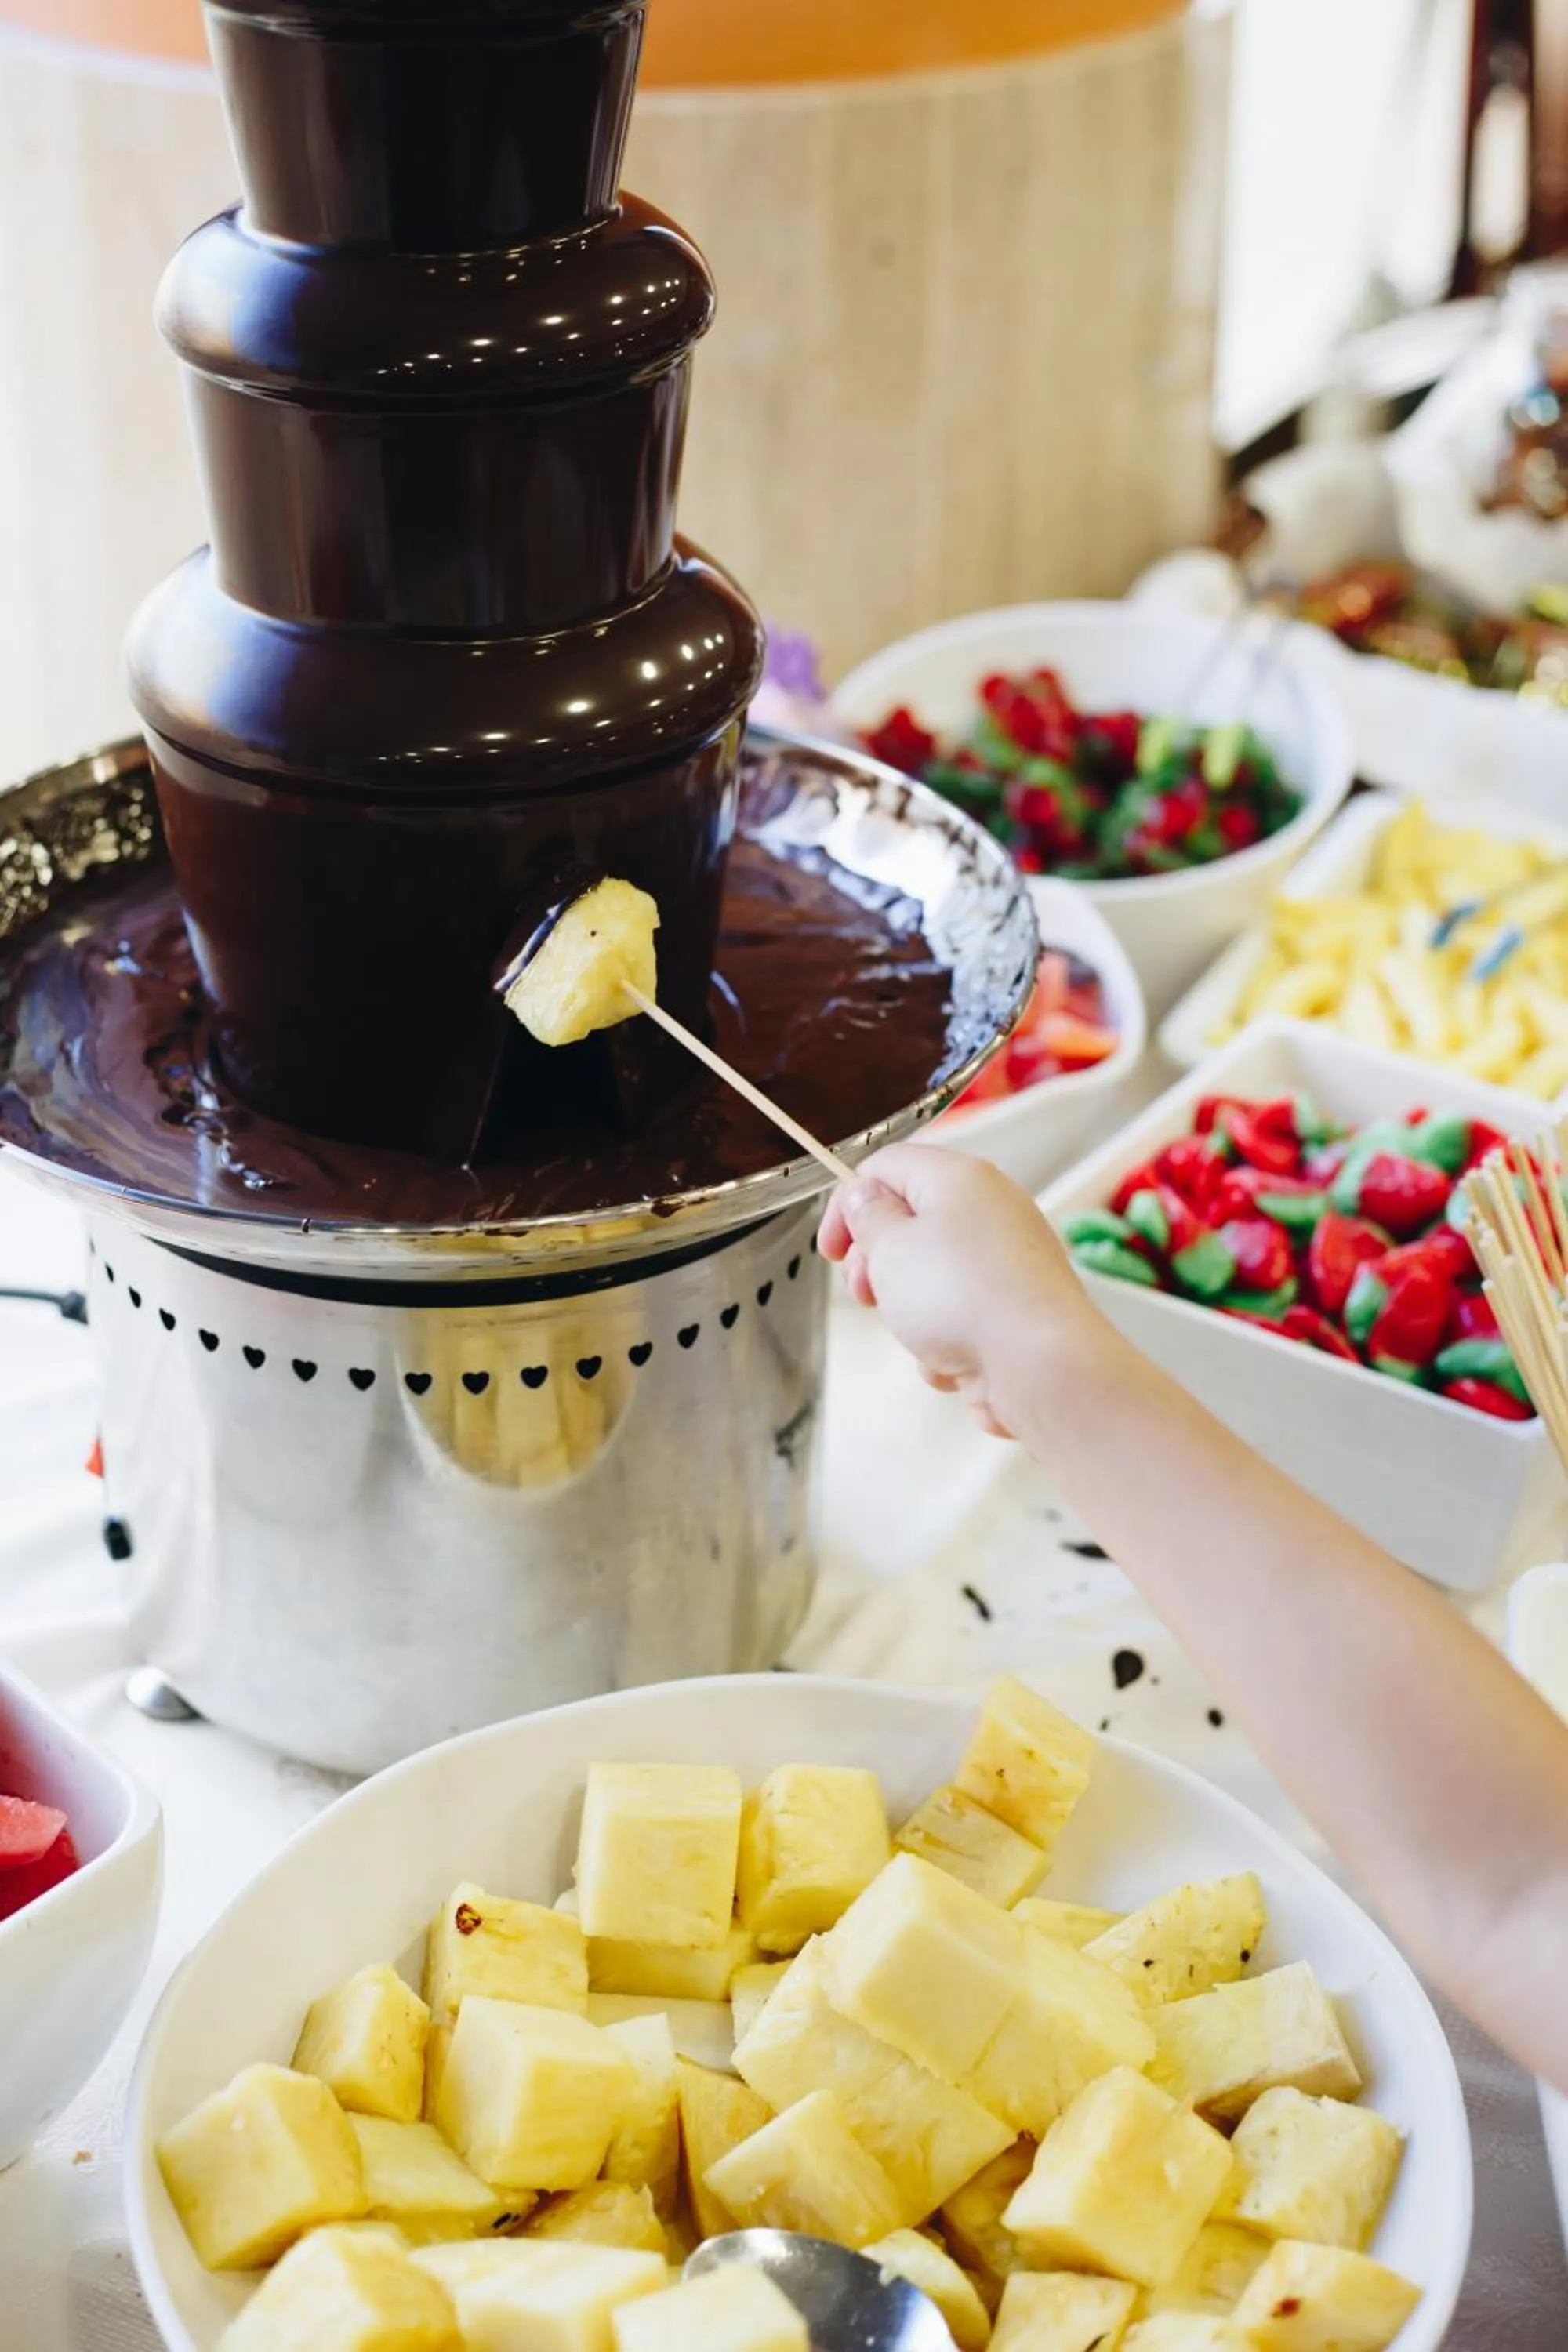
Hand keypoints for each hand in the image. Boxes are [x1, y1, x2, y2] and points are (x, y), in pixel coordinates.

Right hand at [818, 1143, 1095, 1437]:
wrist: (1039, 1365)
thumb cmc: (965, 1298)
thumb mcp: (890, 1247)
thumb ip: (868, 1216)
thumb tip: (865, 1197)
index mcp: (959, 1178)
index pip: (887, 1166)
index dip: (848, 1204)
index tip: (831, 1249)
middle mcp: (990, 1211)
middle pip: (910, 1223)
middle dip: (877, 1264)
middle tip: (866, 1291)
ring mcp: (1006, 1262)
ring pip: (930, 1278)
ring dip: (909, 1311)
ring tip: (918, 1333)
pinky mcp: (1014, 1309)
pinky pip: (959, 1317)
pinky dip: (945, 1341)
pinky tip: (953, 1360)